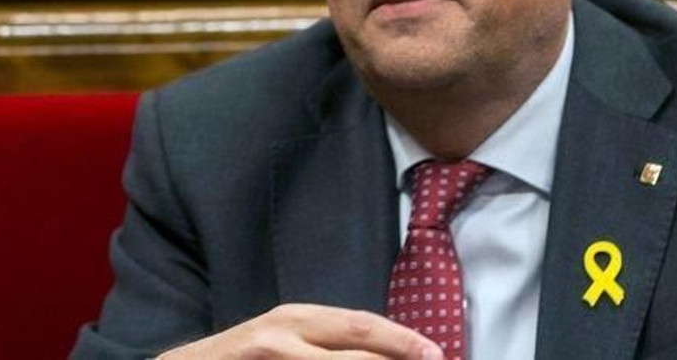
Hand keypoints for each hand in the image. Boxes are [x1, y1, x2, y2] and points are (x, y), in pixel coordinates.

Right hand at [159, 304, 442, 358]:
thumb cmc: (241, 358)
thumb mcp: (282, 340)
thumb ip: (322, 343)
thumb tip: (381, 352)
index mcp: (297, 319)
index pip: (360, 326)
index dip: (401, 339)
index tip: (435, 352)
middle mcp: (286, 334)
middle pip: (355, 345)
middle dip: (398, 354)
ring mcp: (271, 356)